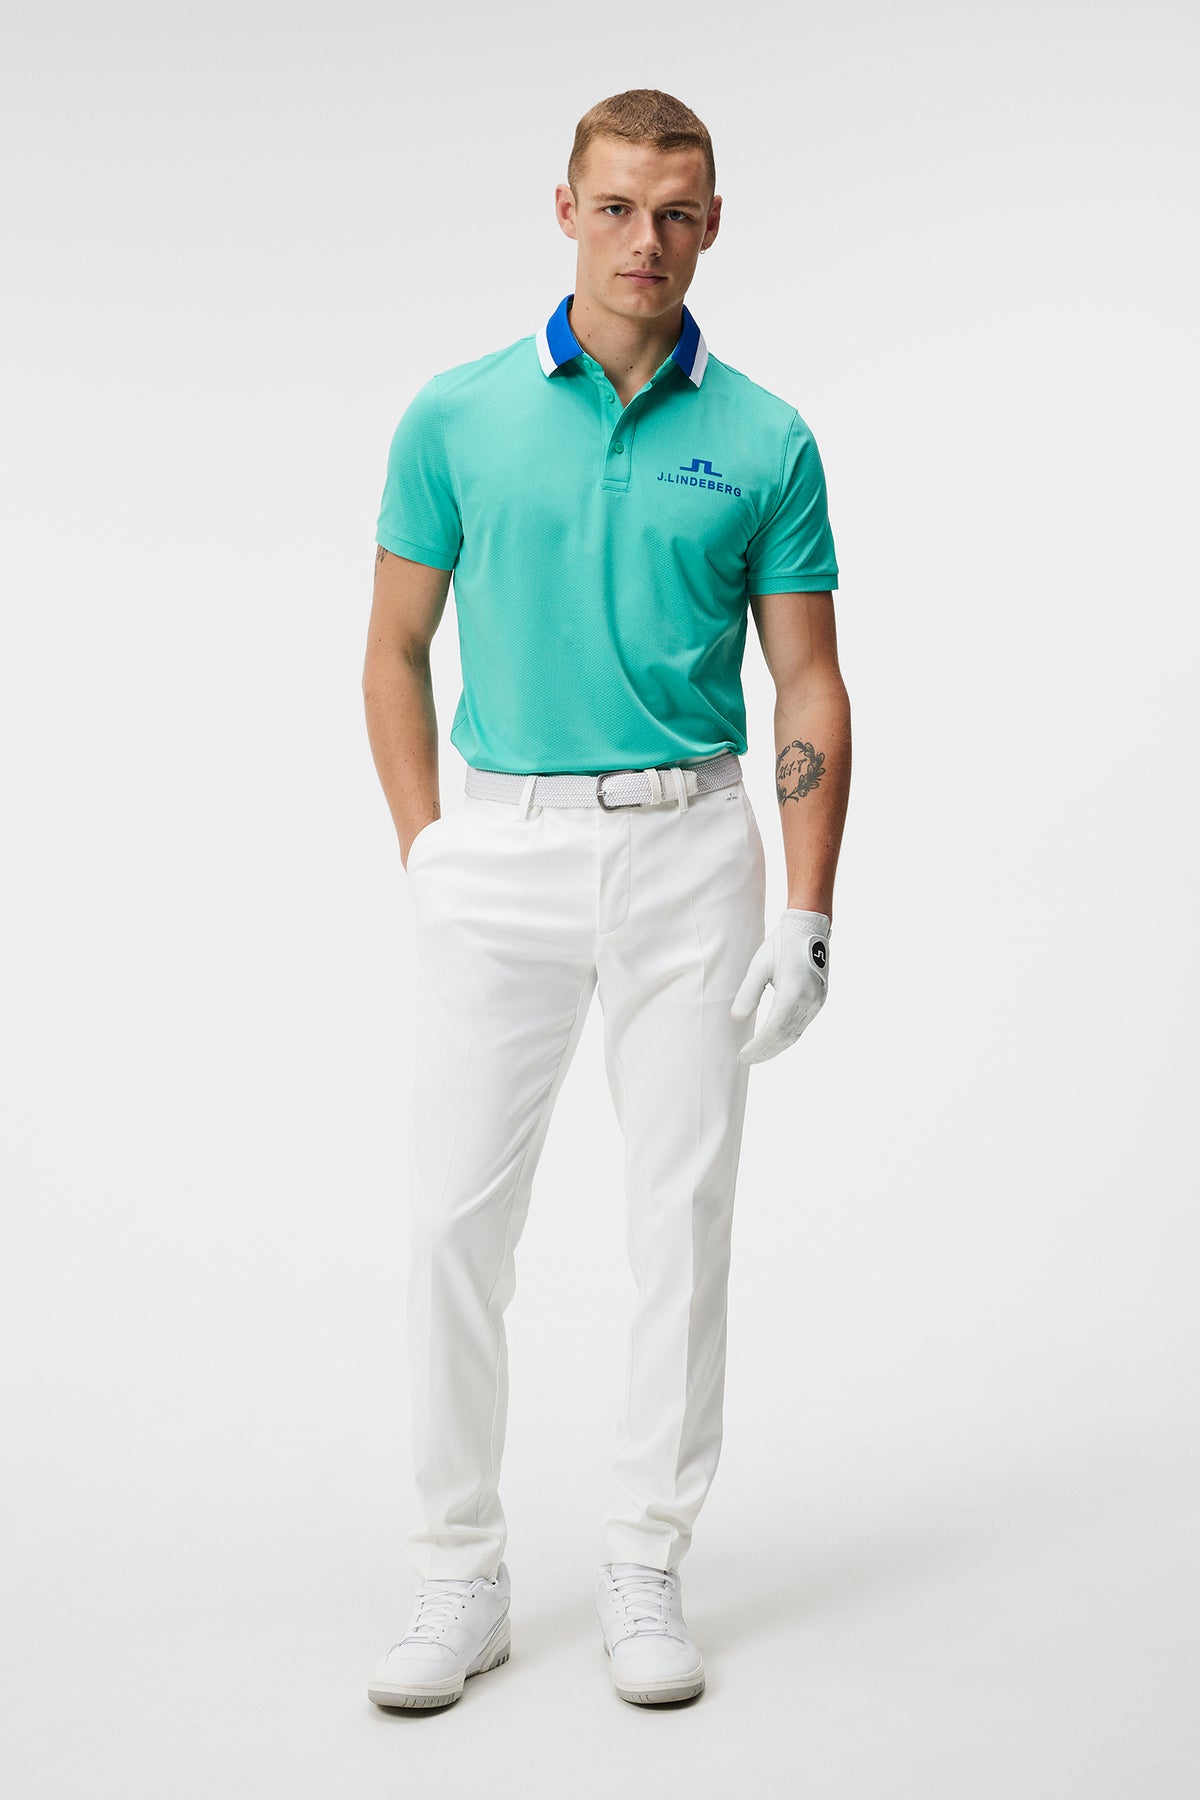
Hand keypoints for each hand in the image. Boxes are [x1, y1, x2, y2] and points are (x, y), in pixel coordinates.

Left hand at [730, 909, 830, 1065]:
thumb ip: (748, 993)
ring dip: (776, 1046)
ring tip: (758, 1054)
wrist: (809, 928)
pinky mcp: (819, 999)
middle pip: (785, 1037)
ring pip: (795, 1033)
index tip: (742, 1057)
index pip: (773, 1031)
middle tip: (747, 1060)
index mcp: (793, 994)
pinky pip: (802, 1024)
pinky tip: (775, 1038)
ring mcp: (817, 1001)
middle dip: (766, 1052)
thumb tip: (737, 1018)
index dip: (758, 1047)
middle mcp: (809, 1001)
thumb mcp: (759, 966)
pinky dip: (787, 1035)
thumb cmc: (780, 945)